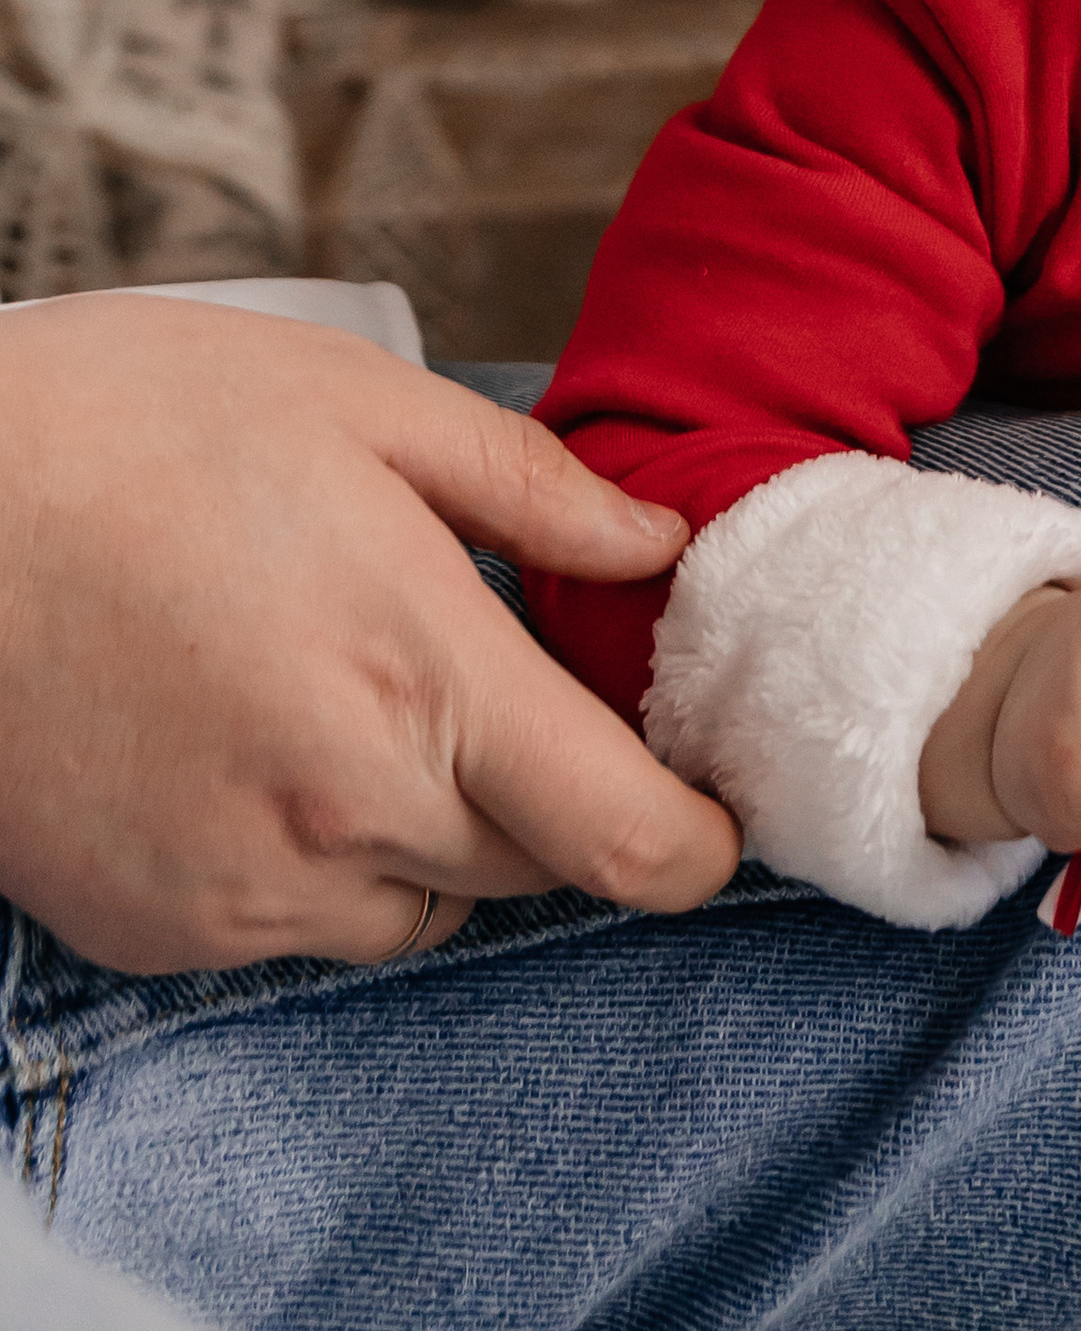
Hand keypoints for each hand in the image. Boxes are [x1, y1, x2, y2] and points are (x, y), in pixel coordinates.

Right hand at [0, 295, 740, 975]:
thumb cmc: (123, 428)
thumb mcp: (357, 400)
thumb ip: (531, 488)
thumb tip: (656, 545)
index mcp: (422, 680)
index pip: (631, 842)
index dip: (699, 841)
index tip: (706, 802)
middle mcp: (345, 816)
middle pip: (536, 872)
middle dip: (548, 796)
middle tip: (482, 684)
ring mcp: (243, 892)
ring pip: (421, 912)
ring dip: (432, 837)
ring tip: (345, 700)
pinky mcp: (156, 930)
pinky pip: (298, 929)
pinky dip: (314, 865)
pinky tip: (254, 746)